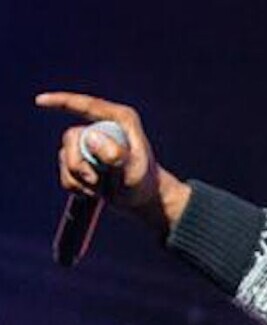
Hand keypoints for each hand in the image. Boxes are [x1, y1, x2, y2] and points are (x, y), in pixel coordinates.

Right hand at [36, 91, 191, 233]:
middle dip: (78, 164)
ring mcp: (91, 141)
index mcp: (121, 120)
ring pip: (66, 156)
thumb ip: (115, 155)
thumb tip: (90, 135)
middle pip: (71, 138)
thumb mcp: (133, 172)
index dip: (61, 101)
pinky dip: (75, 185)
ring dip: (79, 178)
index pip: (88, 106)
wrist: (142, 199)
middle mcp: (103, 127)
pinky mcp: (82, 157)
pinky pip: (65, 171)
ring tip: (101, 188)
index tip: (40, 101)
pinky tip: (93, 191)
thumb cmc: (143, 183)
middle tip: (97, 182)